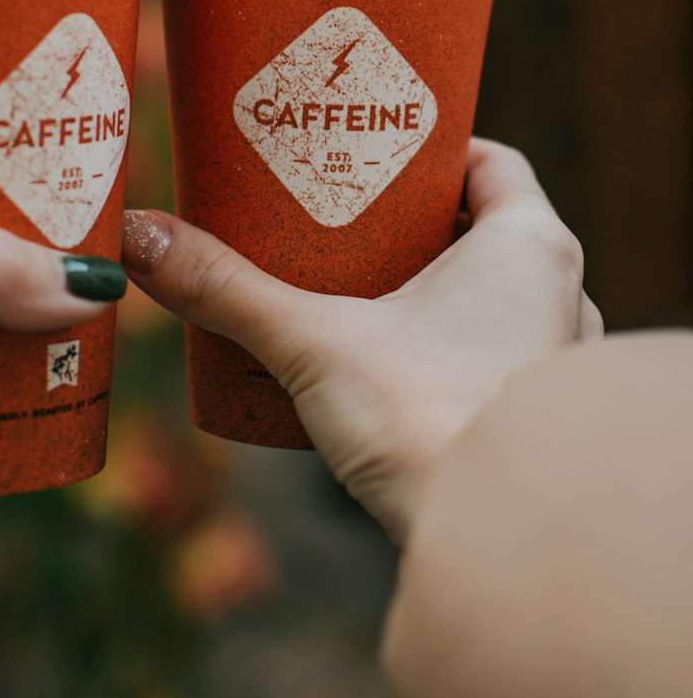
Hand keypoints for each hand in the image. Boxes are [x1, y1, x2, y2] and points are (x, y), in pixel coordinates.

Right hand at [123, 139, 600, 543]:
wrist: (493, 547)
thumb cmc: (428, 422)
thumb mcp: (310, 341)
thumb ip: (225, 289)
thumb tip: (137, 238)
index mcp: (529, 243)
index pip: (486, 160)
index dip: (428, 149)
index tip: (368, 153)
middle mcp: (560, 292)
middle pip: (482, 225)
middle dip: (409, 221)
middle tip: (338, 218)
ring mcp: (554, 359)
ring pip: (490, 293)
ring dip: (431, 285)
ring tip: (353, 288)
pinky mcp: (532, 418)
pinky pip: (491, 352)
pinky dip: (445, 344)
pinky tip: (386, 362)